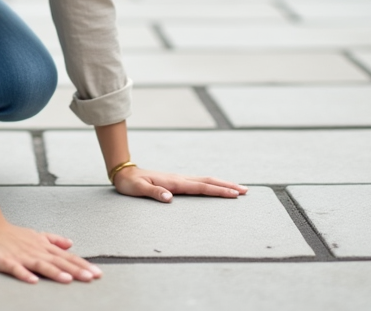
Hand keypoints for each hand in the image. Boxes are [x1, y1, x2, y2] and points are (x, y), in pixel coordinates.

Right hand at [0, 218, 102, 284]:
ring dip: (56, 272)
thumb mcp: (37, 235)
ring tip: (68, 279)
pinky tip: (33, 281)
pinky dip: (25, 275)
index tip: (97, 272)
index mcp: (44, 246)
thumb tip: (71, 244)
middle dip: (76, 270)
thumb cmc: (13, 234)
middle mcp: (36, 251)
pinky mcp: (7, 261)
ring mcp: (22, 256)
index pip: (67, 257)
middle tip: (92, 277)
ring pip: (42, 265)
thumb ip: (54, 240)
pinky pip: (17, 269)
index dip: (83, 264)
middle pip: (59, 261)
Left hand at [112, 167, 247, 202]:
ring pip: (205, 180)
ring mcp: (179, 179)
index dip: (218, 191)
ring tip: (237, 188)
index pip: (200, 187)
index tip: (234, 194)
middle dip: (227, 186)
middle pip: (208, 181)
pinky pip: (199, 182)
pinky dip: (211, 184)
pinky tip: (216, 187)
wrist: (124, 173)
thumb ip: (154, 193)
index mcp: (174, 182)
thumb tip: (170, 198)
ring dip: (222, 184)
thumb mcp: (138, 190)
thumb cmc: (130, 184)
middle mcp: (179, 179)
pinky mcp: (177, 181)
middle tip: (245, 190)